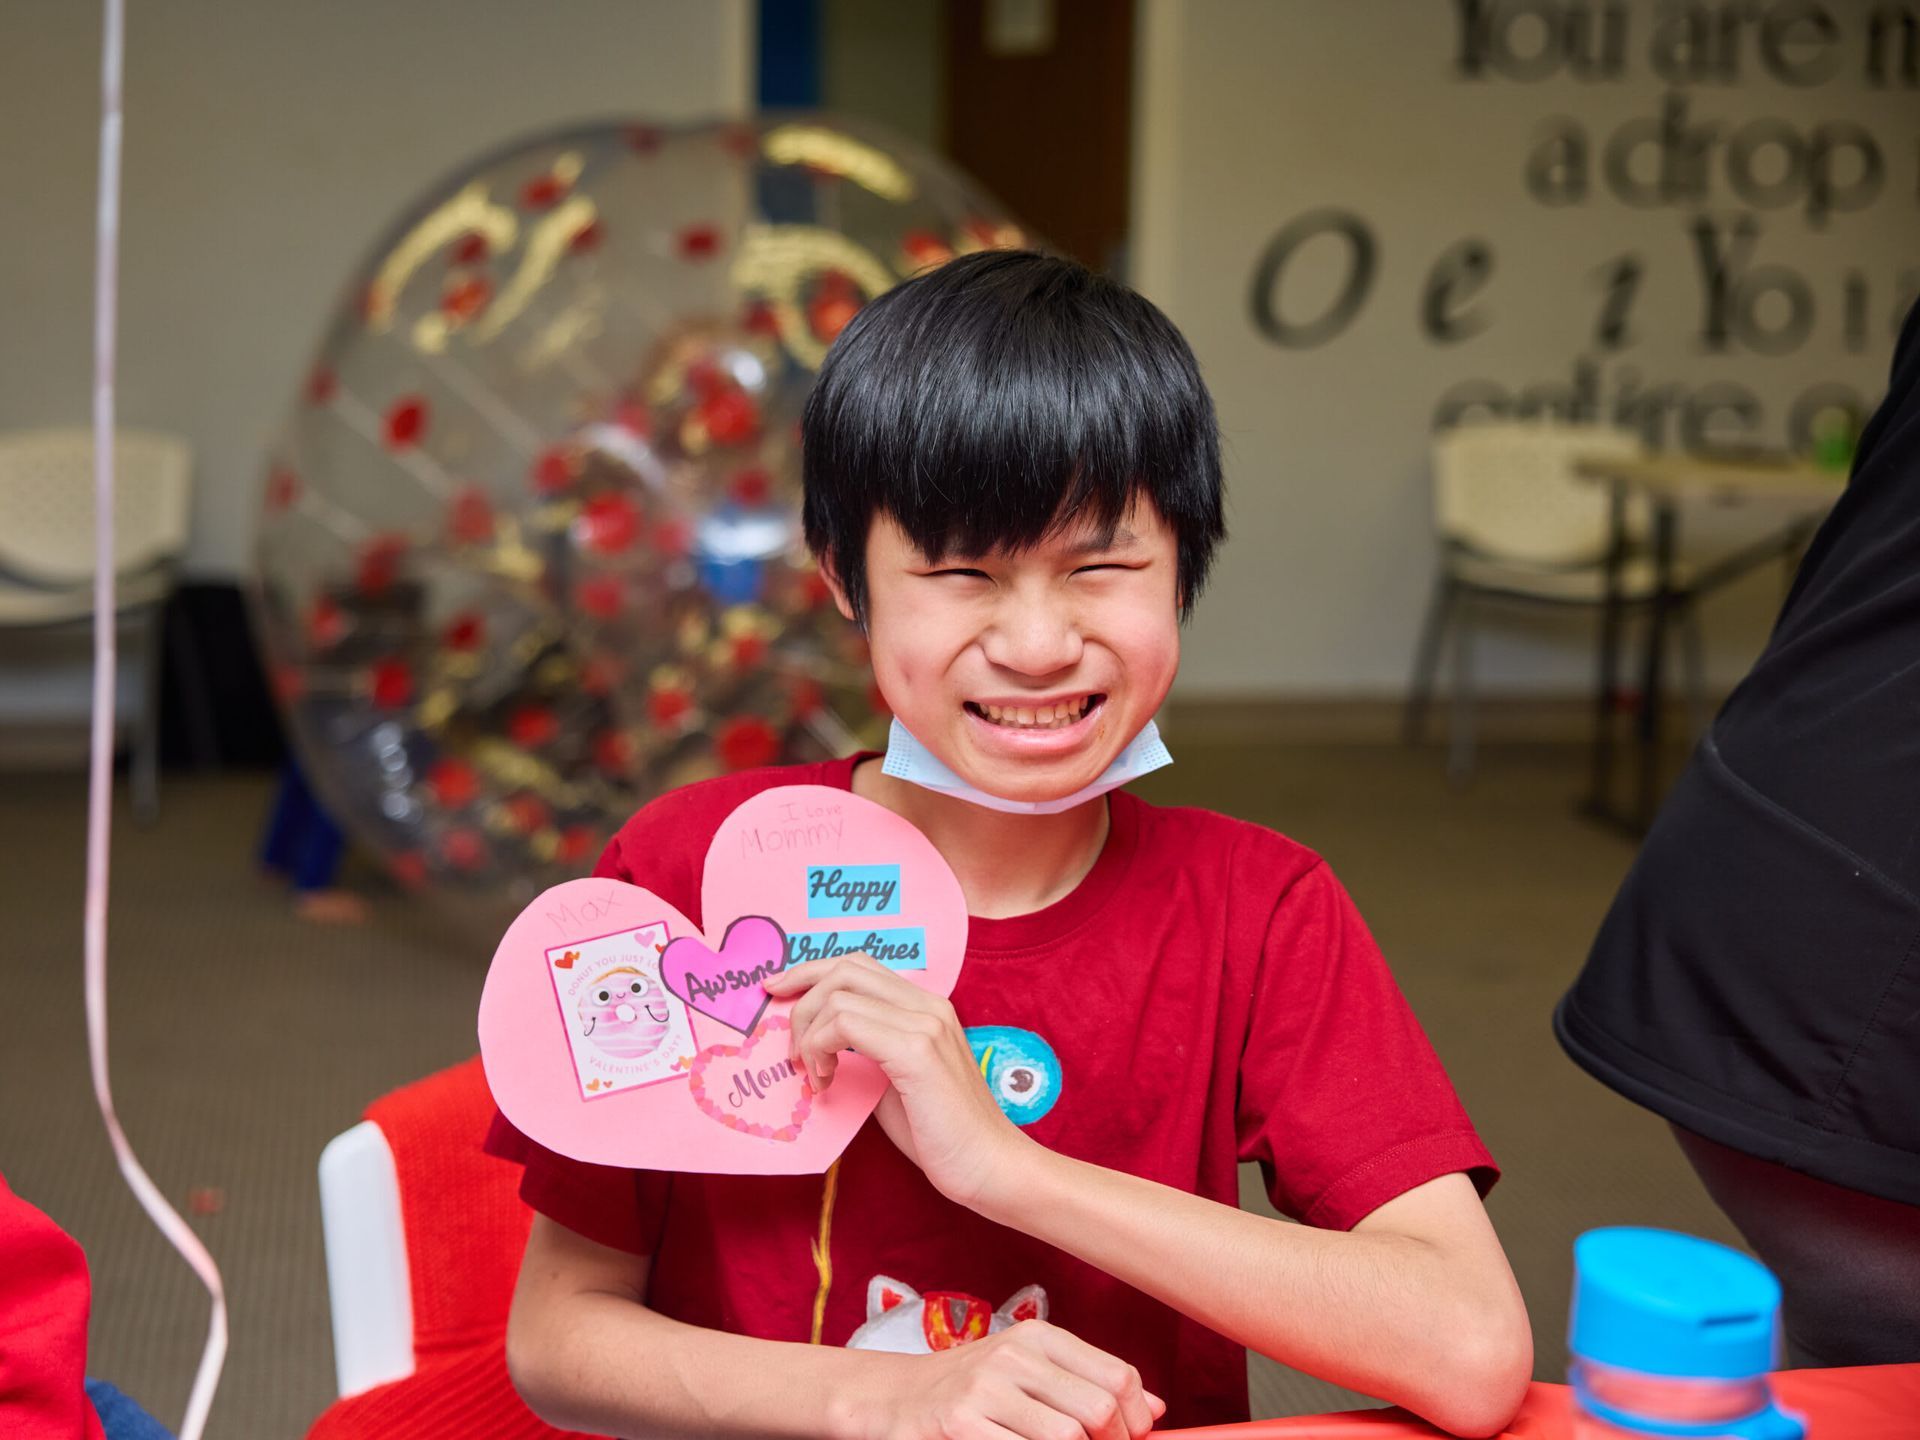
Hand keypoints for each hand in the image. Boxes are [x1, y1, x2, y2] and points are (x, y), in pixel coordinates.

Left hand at [765, 953, 1022, 1208]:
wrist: (990, 1166)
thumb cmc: (943, 1134)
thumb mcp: (895, 1080)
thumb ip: (866, 1051)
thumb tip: (818, 1042)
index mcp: (926, 1007)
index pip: (859, 965)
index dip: (810, 972)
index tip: (778, 994)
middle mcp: (928, 1005)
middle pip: (845, 968)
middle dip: (800, 996)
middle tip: (790, 1045)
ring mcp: (925, 1024)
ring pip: (839, 994)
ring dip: (809, 1033)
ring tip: (814, 1074)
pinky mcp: (916, 1051)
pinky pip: (845, 1024)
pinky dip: (821, 1048)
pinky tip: (825, 1081)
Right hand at [857, 1319, 1164, 1439]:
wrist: (892, 1397)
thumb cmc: (970, 1389)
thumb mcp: (1028, 1372)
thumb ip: (1087, 1383)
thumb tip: (1154, 1409)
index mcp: (1038, 1337)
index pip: (1118, 1376)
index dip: (1136, 1418)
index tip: (1129, 1438)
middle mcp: (1015, 1355)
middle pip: (1099, 1410)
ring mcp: (986, 1389)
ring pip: (1067, 1438)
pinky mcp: (961, 1423)